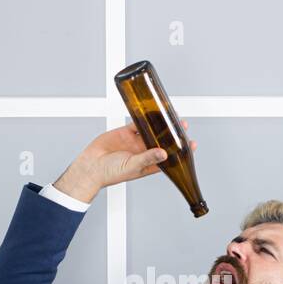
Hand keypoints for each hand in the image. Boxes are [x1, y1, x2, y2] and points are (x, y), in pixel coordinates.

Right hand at [53, 122, 196, 202]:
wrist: (90, 166)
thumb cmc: (110, 173)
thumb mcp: (132, 166)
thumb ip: (148, 158)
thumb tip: (164, 153)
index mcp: (149, 164)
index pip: (170, 157)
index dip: (181, 151)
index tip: (192, 145)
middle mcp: (144, 152)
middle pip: (163, 141)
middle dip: (173, 133)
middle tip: (182, 125)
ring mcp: (135, 142)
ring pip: (152, 130)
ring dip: (161, 123)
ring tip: (171, 115)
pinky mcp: (126, 132)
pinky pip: (138, 123)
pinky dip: (145, 116)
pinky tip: (152, 111)